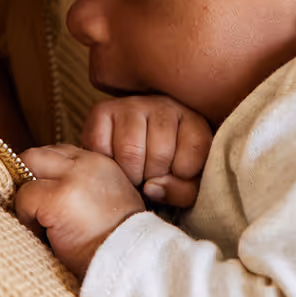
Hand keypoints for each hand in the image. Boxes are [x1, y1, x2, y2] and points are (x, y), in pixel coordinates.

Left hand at [16, 145, 143, 277]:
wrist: (130, 264)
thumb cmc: (118, 242)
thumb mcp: (111, 199)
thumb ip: (85, 184)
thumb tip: (51, 185)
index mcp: (100, 162)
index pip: (58, 153)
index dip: (46, 174)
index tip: (47, 197)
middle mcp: (86, 163)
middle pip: (37, 154)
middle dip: (29, 178)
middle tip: (35, 207)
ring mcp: (71, 178)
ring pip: (27, 168)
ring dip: (27, 196)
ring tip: (42, 223)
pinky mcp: (57, 198)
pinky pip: (24, 197)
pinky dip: (26, 216)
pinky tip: (45, 235)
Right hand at [81, 95, 212, 207]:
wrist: (136, 153)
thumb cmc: (167, 170)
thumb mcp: (188, 183)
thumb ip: (183, 191)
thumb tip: (151, 187)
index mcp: (192, 119)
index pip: (195, 150)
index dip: (184, 175)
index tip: (176, 176)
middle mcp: (163, 105)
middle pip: (160, 153)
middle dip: (153, 177)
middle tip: (150, 177)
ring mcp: (131, 105)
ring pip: (130, 151)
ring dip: (130, 174)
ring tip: (134, 173)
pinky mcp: (102, 110)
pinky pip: (101, 146)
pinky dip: (106, 164)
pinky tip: (115, 162)